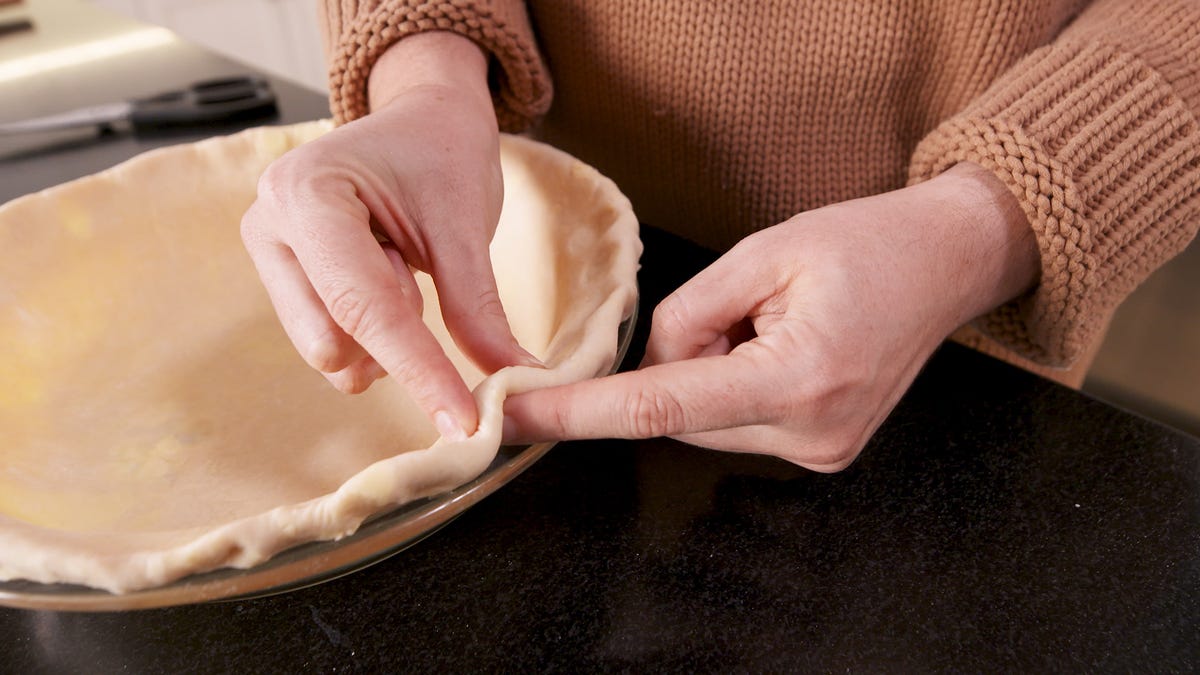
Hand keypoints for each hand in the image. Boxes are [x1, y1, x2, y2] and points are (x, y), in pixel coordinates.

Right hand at [241, 33, 535, 438]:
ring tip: (400, 263)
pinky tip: (385, 278)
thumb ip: (478, 309)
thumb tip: (513, 384)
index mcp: (307, 193)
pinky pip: (330, 342)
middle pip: (333, 341)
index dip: (418, 369)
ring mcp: (268, 253)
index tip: (462, 422)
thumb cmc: (440, 155)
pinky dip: (373, 332)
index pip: (364, 305)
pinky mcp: (280, 279)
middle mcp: (269, 224)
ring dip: (384, 334)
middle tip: (419, 271)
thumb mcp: (465, 224)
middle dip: (394, 336)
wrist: (420, 121)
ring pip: (329, 351)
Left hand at [503, 163, 1037, 469]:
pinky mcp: (824, 453)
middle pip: (681, 412)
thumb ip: (687, 313)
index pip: (657, 406)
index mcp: (797, 380)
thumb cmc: (866, 244)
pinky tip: (785, 347)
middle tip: (744, 306)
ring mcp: (822, 453)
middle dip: (683, 359)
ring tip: (778, 322)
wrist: (948, 263)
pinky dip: (736, 385)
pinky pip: (738, 424)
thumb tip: (645, 365)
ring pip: (705, 421)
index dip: (576, 413)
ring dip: (712, 373)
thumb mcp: (763, 253)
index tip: (515, 418)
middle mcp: (811, 434)